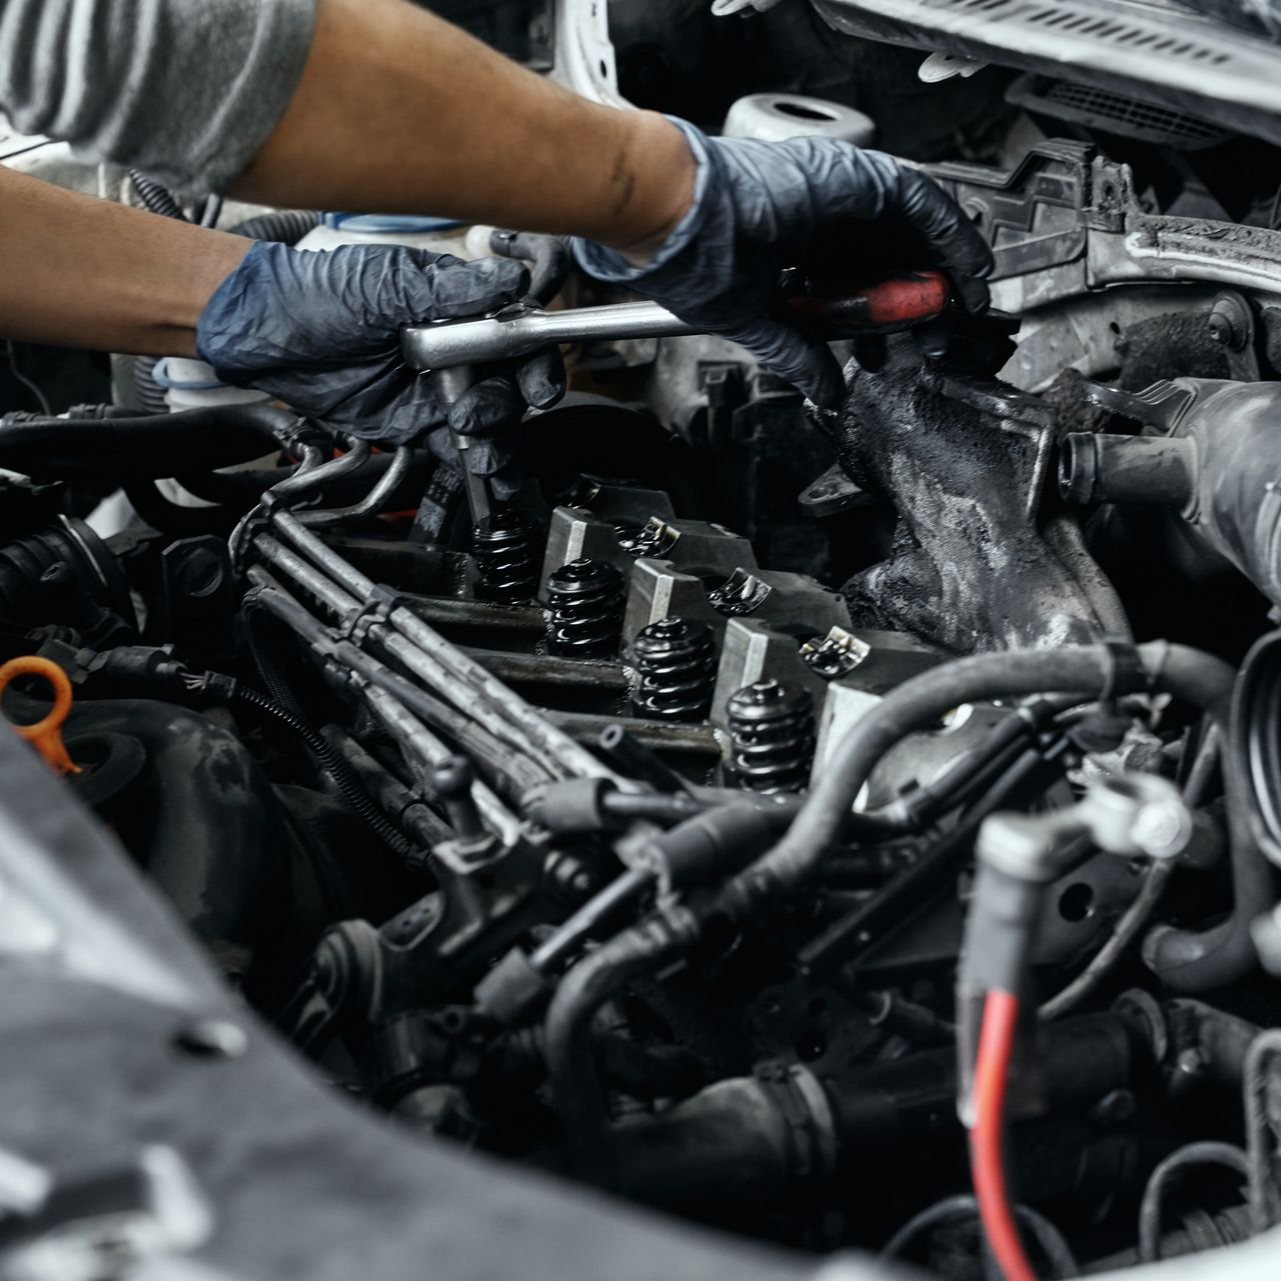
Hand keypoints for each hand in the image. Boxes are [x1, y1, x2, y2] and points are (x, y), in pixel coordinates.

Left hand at [196, 241, 564, 443]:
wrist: (265, 334)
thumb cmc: (317, 294)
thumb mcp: (386, 285)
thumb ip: (450, 292)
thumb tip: (508, 282)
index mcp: (458, 309)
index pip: (518, 336)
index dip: (535, 362)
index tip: (535, 385)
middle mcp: (456, 350)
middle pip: (511, 387)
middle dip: (507, 407)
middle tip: (474, 415)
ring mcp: (437, 390)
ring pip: (491, 423)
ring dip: (496, 442)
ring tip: (481, 454)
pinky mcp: (414, 425)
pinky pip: (456, 449)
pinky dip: (474, 466)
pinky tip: (486, 479)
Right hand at [573, 119, 992, 408]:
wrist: (677, 218)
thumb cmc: (694, 258)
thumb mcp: (760, 322)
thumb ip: (799, 354)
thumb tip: (825, 392)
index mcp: (795, 252)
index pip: (853, 286)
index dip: (879, 319)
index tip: (892, 349)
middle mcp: (823, 222)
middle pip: (888, 261)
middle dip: (915, 303)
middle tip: (932, 341)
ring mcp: (842, 198)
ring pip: (911, 233)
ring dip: (941, 271)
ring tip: (960, 311)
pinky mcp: (859, 180)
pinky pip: (923, 204)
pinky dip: (950, 236)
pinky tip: (965, 269)